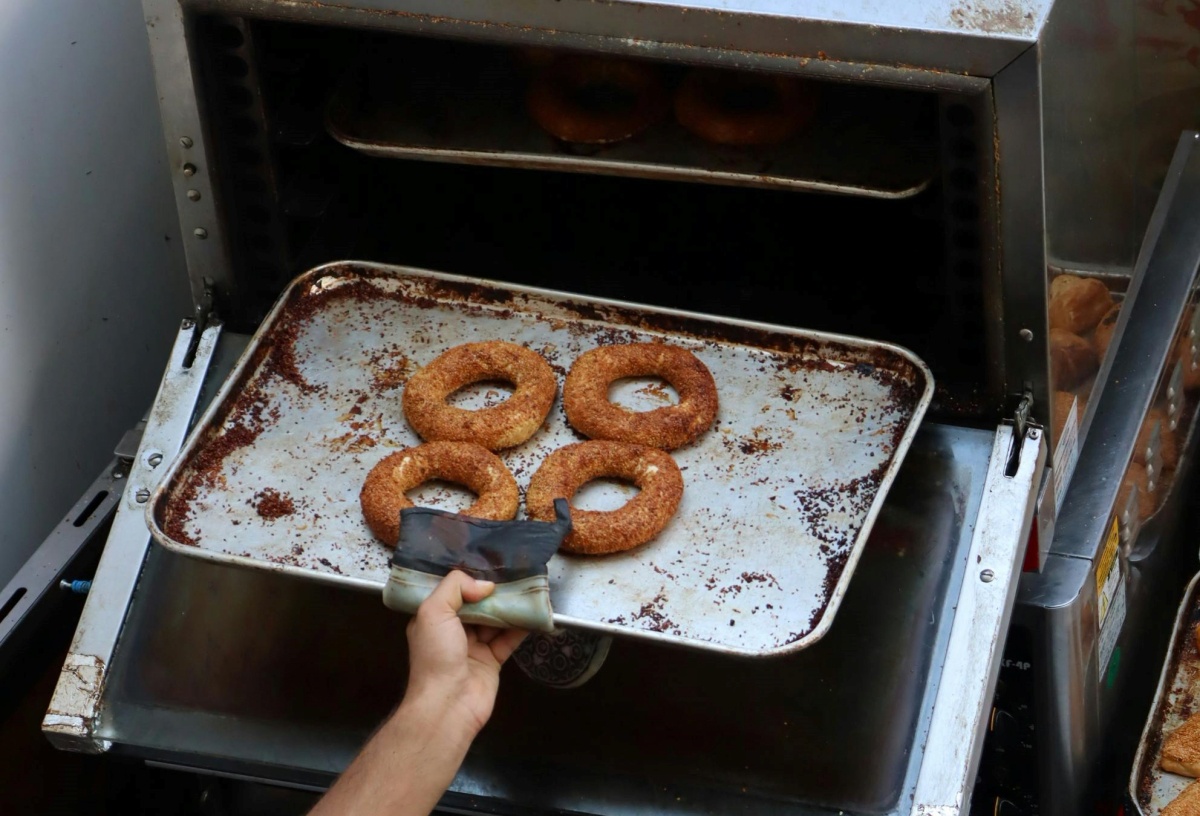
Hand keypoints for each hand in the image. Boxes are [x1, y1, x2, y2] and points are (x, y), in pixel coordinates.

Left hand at [404, 571, 527, 738]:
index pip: (450, 593)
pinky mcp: (492, 661)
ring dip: (509, 606)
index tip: (486, 563)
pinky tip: (533, 612)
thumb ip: (455, 588)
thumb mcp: (433, 612)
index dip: (466, 580)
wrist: (447, 705)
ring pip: (494, 620)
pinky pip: (508, 639)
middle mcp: (452, 632)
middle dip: (492, 591)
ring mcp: (473, 647)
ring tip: (527, 587)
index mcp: (433, 620)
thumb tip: (485, 585)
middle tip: (513, 573)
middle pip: (476, 605)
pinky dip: (520, 626)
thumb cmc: (435, 656)